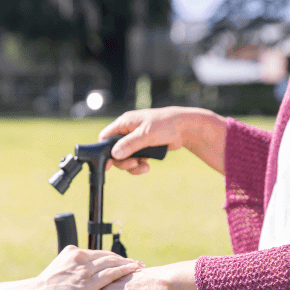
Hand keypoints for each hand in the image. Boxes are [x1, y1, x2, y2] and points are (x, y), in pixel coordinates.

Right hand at [28, 246, 143, 289]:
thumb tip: (76, 282)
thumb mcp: (57, 277)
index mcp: (72, 253)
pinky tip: (134, 271)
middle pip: (107, 256)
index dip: (112, 257)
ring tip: (140, 266)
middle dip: (123, 259)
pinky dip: (124, 270)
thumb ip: (70, 275)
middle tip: (137, 263)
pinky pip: (110, 273)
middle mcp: (79, 257)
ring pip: (111, 262)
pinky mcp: (87, 282)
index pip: (97, 254)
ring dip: (128, 264)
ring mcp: (84, 269)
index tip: (123, 260)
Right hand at [99, 107, 227, 174]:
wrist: (185, 128)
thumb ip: (130, 144)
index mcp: (125, 123)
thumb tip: (114, 154)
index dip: (104, 151)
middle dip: (123, 161)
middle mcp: (127, 132)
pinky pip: (135, 160)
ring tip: (144, 167)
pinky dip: (139, 165)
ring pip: (125, 158)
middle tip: (134, 164)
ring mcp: (135, 141)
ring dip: (132, 165)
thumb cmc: (166, 124)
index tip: (108, 163)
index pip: (105, 137)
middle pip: (114, 151)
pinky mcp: (143, 148)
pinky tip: (147, 166)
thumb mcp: (146, 134)